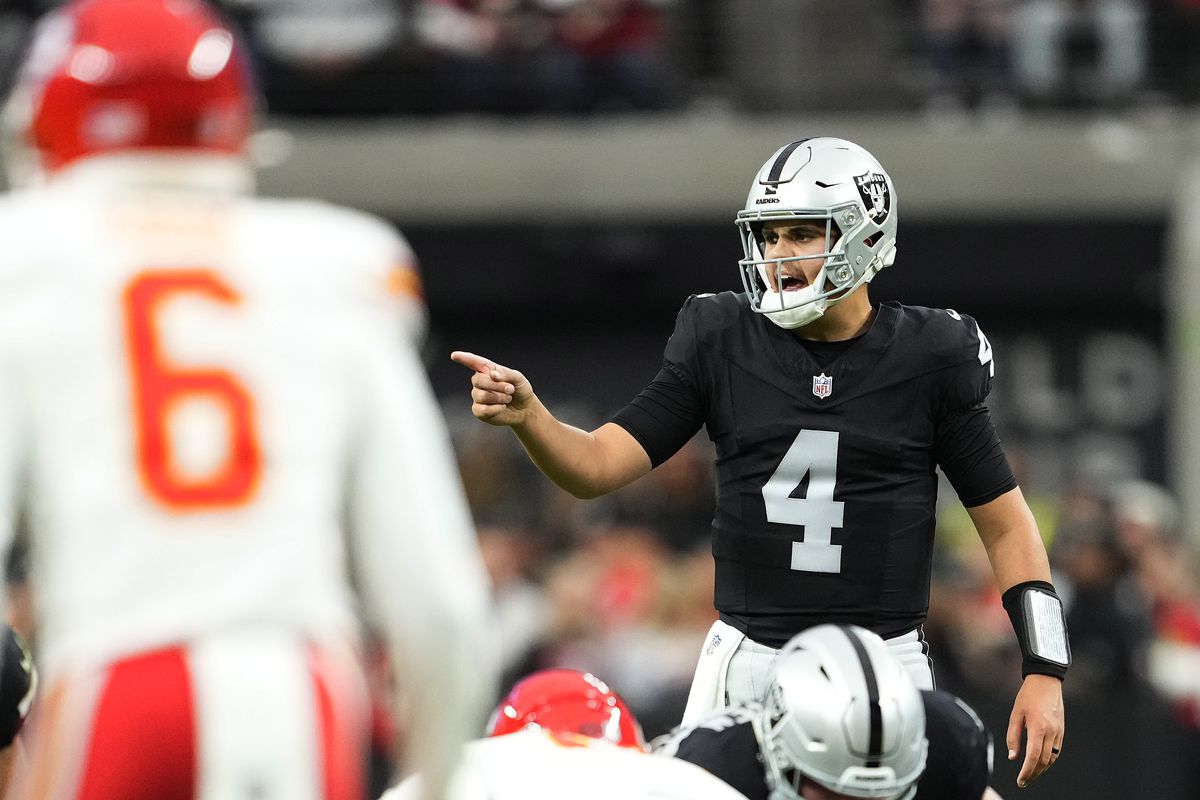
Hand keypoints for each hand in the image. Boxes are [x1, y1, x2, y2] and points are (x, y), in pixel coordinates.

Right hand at [450, 351, 534, 427]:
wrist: (524, 408)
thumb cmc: (520, 390)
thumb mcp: (517, 378)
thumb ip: (505, 374)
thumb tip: (491, 375)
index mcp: (487, 370)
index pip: (473, 362)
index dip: (463, 358)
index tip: (454, 355)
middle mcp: (479, 382)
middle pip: (479, 380)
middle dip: (498, 385)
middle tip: (511, 389)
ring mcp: (477, 396)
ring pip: (482, 395)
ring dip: (499, 397)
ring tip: (508, 398)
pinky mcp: (478, 411)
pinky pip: (483, 409)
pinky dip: (496, 409)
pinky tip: (502, 407)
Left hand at [1006, 673, 1063, 788]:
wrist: (1046, 681)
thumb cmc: (1027, 696)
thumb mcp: (1015, 714)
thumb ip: (1013, 736)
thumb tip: (1012, 757)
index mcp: (1038, 728)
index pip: (1033, 757)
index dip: (1026, 772)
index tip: (1020, 780)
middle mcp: (1051, 732)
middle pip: (1043, 761)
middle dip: (1033, 774)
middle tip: (1023, 782)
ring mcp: (1058, 731)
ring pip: (1052, 758)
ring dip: (1042, 769)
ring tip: (1031, 775)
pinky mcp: (1061, 730)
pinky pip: (1056, 750)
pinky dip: (1048, 760)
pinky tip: (1040, 763)